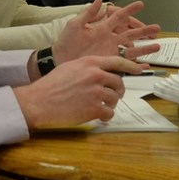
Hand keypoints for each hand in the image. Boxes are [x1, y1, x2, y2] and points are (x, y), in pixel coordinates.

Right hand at [14, 55, 142, 127]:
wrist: (39, 101)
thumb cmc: (51, 85)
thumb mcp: (71, 67)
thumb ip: (88, 67)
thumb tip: (101, 72)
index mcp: (90, 63)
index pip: (117, 62)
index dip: (131, 66)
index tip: (139, 70)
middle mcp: (96, 75)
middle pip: (118, 82)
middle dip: (118, 90)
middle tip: (113, 96)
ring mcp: (96, 92)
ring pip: (114, 99)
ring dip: (110, 105)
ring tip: (100, 107)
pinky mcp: (94, 109)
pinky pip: (109, 113)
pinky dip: (105, 116)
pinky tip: (98, 117)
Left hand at [52, 0, 160, 63]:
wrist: (59, 60)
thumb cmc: (65, 42)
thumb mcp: (75, 25)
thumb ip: (87, 13)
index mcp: (102, 28)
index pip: (119, 17)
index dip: (130, 10)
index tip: (141, 4)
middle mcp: (109, 40)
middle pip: (131, 34)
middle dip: (144, 30)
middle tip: (157, 28)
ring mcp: (110, 52)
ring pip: (132, 50)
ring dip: (145, 48)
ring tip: (158, 46)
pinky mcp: (109, 64)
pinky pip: (125, 65)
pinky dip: (136, 66)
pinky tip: (145, 66)